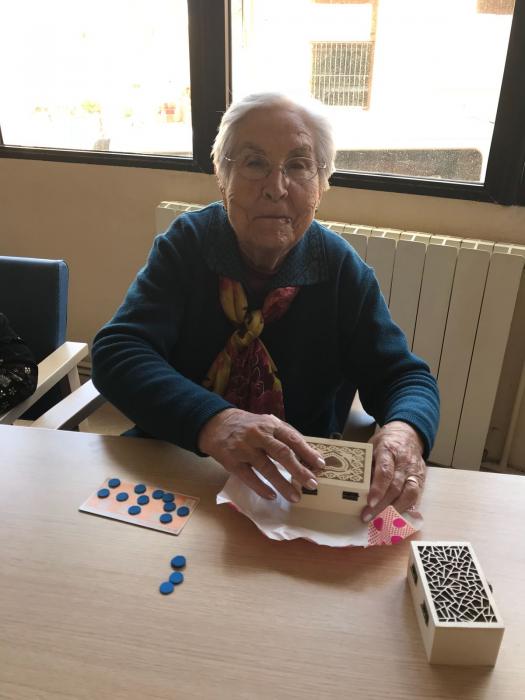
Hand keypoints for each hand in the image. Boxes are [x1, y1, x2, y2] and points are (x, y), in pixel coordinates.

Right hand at [198, 408, 324, 501]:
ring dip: (283, 484)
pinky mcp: (232, 462)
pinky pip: (249, 477)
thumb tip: (308, 456)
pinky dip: (261, 488)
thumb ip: (285, 437)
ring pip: (266, 468)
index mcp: (271, 425)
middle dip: (299, 470)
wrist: (216, 425)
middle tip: (312, 484)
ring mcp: (244, 449)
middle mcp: (258, 435)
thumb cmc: (249, 427)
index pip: (292, 439)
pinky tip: (272, 496)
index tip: (320, 465)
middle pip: (282, 453)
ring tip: (295, 497)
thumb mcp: (267, 424)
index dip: (307, 452)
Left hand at [361, 421, 425, 522]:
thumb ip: (366, 464)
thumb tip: (356, 486)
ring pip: (409, 494)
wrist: (409, 433)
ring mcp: (415, 472)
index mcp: (389, 451)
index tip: (370, 502)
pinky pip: (415, 497)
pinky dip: (405, 509)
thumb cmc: (386, 441)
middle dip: (382, 505)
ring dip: (394, 510)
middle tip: (368, 517)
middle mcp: (404, 462)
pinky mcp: (422, 479)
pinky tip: (395, 518)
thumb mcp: (372, 446)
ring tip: (381, 521)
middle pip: (395, 487)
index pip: (385, 472)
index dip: (378, 489)